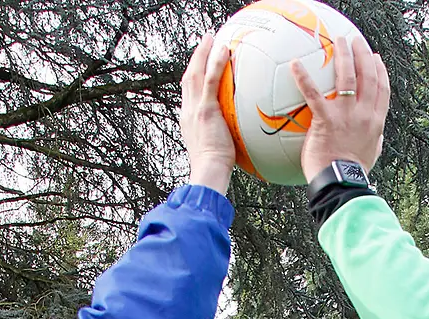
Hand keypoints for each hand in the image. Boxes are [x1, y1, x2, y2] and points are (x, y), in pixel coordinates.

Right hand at [180, 33, 234, 194]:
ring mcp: (194, 109)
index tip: (200, 65)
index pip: (189, 93)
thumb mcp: (218, 151)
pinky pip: (210, 80)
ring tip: (211, 37)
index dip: (193, 75)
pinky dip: (215, 62)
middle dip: (195, 57)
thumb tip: (240, 140)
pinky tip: (224, 50)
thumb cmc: (216, 169)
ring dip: (202, 52)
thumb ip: (225, 139)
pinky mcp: (205, 110)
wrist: (209, 172)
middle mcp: (188, 111)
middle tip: (205, 42)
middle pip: (188, 77)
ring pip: (195, 73)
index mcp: (189, 120)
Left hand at [291, 35, 390, 182]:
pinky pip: (314, 95)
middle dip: (363, 55)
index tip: (376, 58)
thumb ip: (374, 139)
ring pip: (347, 78)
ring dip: (343, 56)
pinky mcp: (326, 120)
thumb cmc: (353, 172)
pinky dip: (304, 78)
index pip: (382, 90)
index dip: (380, 71)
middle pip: (367, 77)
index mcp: (376, 122)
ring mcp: (346, 116)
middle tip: (356, 41)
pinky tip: (294, 64)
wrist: (342, 182)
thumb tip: (376, 134)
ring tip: (338, 41)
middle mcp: (364, 114)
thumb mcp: (371, 154)